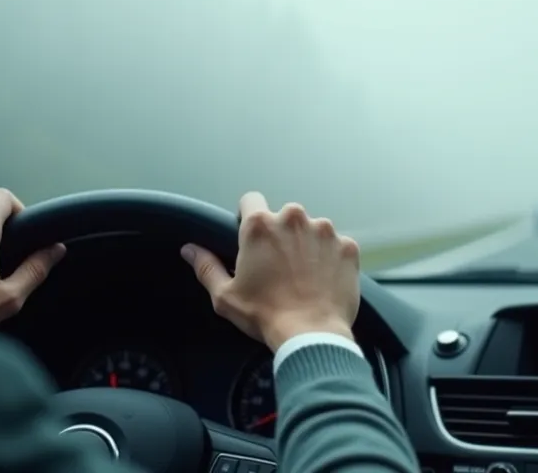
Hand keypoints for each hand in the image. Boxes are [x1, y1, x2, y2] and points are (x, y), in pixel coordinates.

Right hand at [181, 192, 360, 351]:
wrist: (313, 335)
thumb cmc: (266, 315)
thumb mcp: (225, 296)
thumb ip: (206, 267)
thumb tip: (190, 250)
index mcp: (260, 226)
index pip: (250, 200)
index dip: (248, 216)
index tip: (252, 236)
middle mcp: (294, 219)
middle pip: (284, 216)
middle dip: (281, 234)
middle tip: (278, 265)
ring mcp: (325, 231)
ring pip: (312, 228)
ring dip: (307, 244)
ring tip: (303, 276)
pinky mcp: (347, 247)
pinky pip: (336, 245)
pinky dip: (330, 258)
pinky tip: (323, 281)